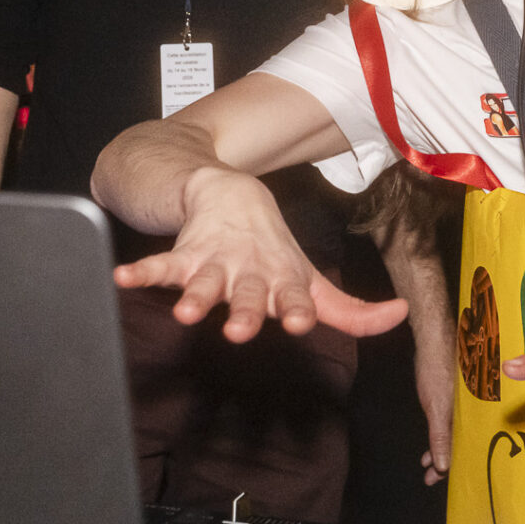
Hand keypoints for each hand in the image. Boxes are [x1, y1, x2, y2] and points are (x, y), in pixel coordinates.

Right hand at [111, 166, 406, 341]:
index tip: (299, 322)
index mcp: (281, 281)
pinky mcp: (183, 254)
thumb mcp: (311, 279)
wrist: (230, 193)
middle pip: (247, 296)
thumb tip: (402, 314)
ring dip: (196, 295)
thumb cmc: (273, 251)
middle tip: (240, 330)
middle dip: (245, 312)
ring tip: (186, 311)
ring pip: (204, 282)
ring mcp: (214, 263)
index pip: (293, 298)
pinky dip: (141, 271)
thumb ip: (352, 311)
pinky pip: (159, 264)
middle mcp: (249, 273)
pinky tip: (122, 279)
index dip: (296, 309)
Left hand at [411, 324, 456, 484]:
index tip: (435, 480)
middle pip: (461, 443)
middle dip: (444, 460)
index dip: (450, 467)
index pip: (464, 450)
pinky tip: (431, 439)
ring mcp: (464, 402)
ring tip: (426, 462)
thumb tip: (442, 467)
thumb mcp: (436, 407)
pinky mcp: (456, 394)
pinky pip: (451, 420)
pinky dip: (440, 432)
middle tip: (429, 477)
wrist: (434, 334)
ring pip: (455, 432)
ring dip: (440, 447)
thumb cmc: (437, 368)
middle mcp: (472, 411)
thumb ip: (441, 436)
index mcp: (472, 416)